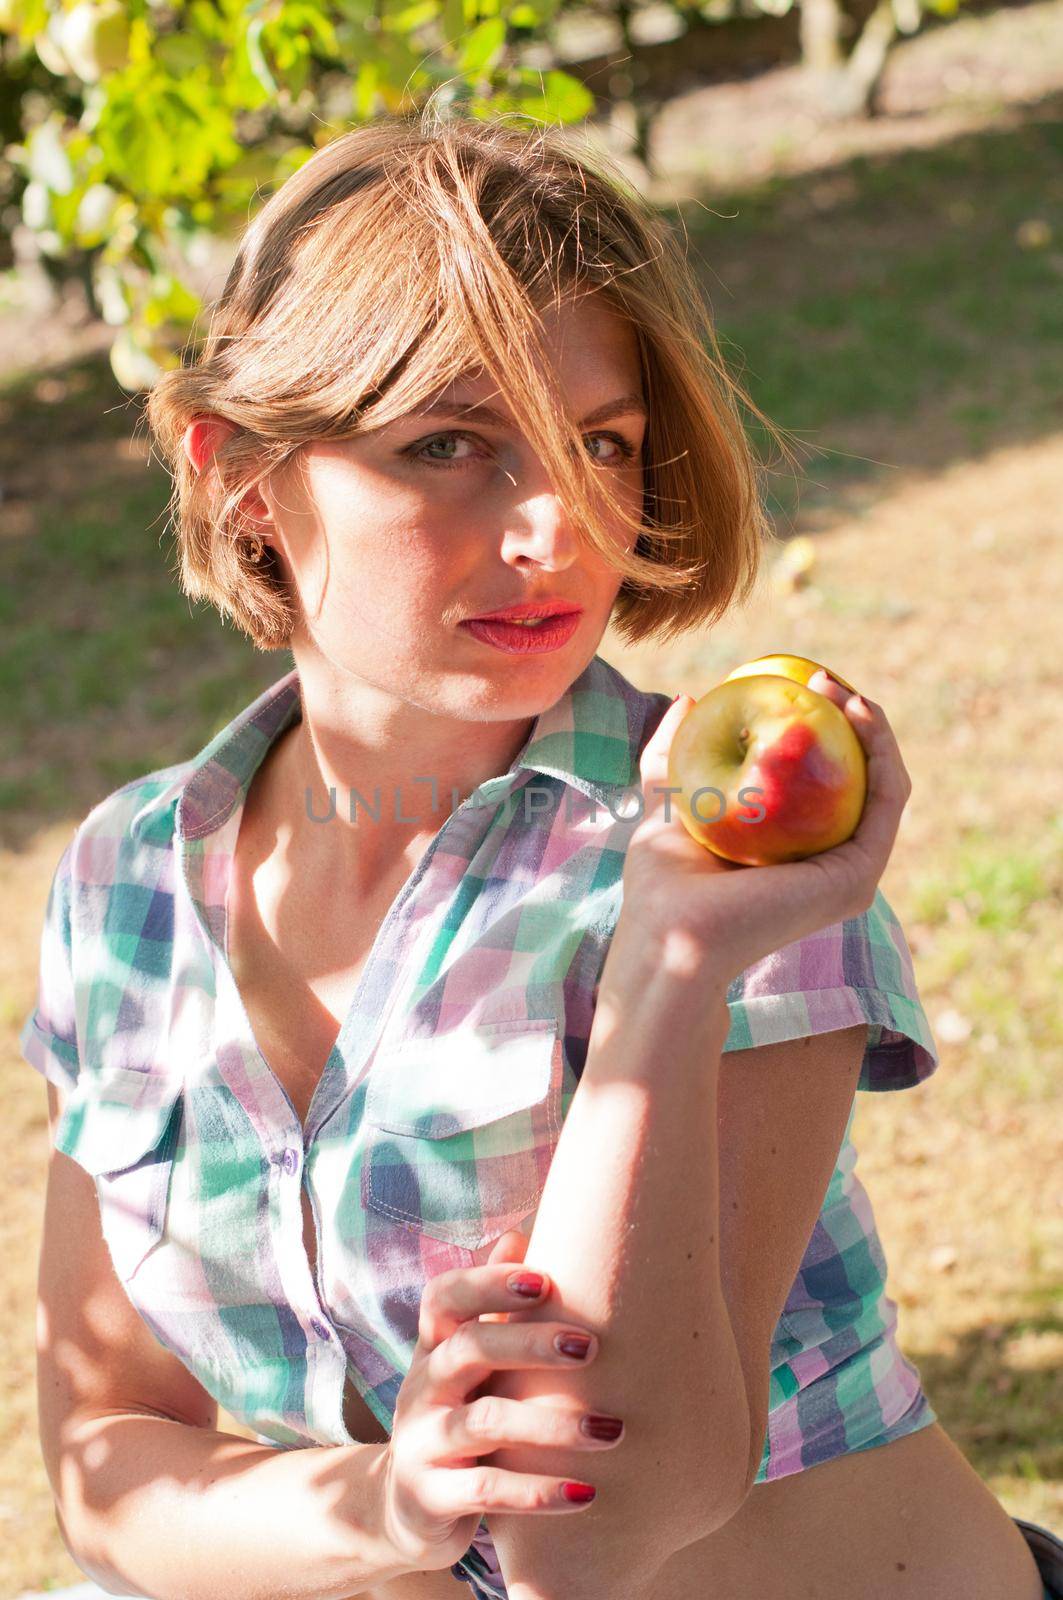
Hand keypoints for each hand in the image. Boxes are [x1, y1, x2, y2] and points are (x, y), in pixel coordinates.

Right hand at [379, 1230, 620, 1573]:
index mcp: (433, 1346)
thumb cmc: (458, 1413)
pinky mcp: (430, 1497)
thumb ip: (491, 1305)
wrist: (405, 1507)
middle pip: (467, 1349)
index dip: (490, 1282)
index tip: (546, 1279)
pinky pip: (485, 1491)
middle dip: (530, 1343)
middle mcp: (421, 1387)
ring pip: (482, 1422)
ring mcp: (421, 1442)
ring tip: (612, 1431)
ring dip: (551, 1425)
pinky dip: (537, 1492)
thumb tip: (520, 1228)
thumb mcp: (466, 1360)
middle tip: (592, 1346)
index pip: (445, 1297)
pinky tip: (587, 1494)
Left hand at [617, 671, 911, 987]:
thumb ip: (674, 756)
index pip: (822, 781)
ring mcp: (851, 873)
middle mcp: (830, 864)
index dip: (821, 727)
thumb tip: (688, 698)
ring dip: (875, 729)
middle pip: (860, 780)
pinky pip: (886, 801)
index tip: (798, 682)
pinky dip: (881, 752)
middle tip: (822, 677)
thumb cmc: (662, 885)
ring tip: (842, 688)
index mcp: (797, 851)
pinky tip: (860, 714)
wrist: (671, 935)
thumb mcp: (668, 801)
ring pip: (883, 785)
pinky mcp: (858, 877)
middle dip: (854, 721)